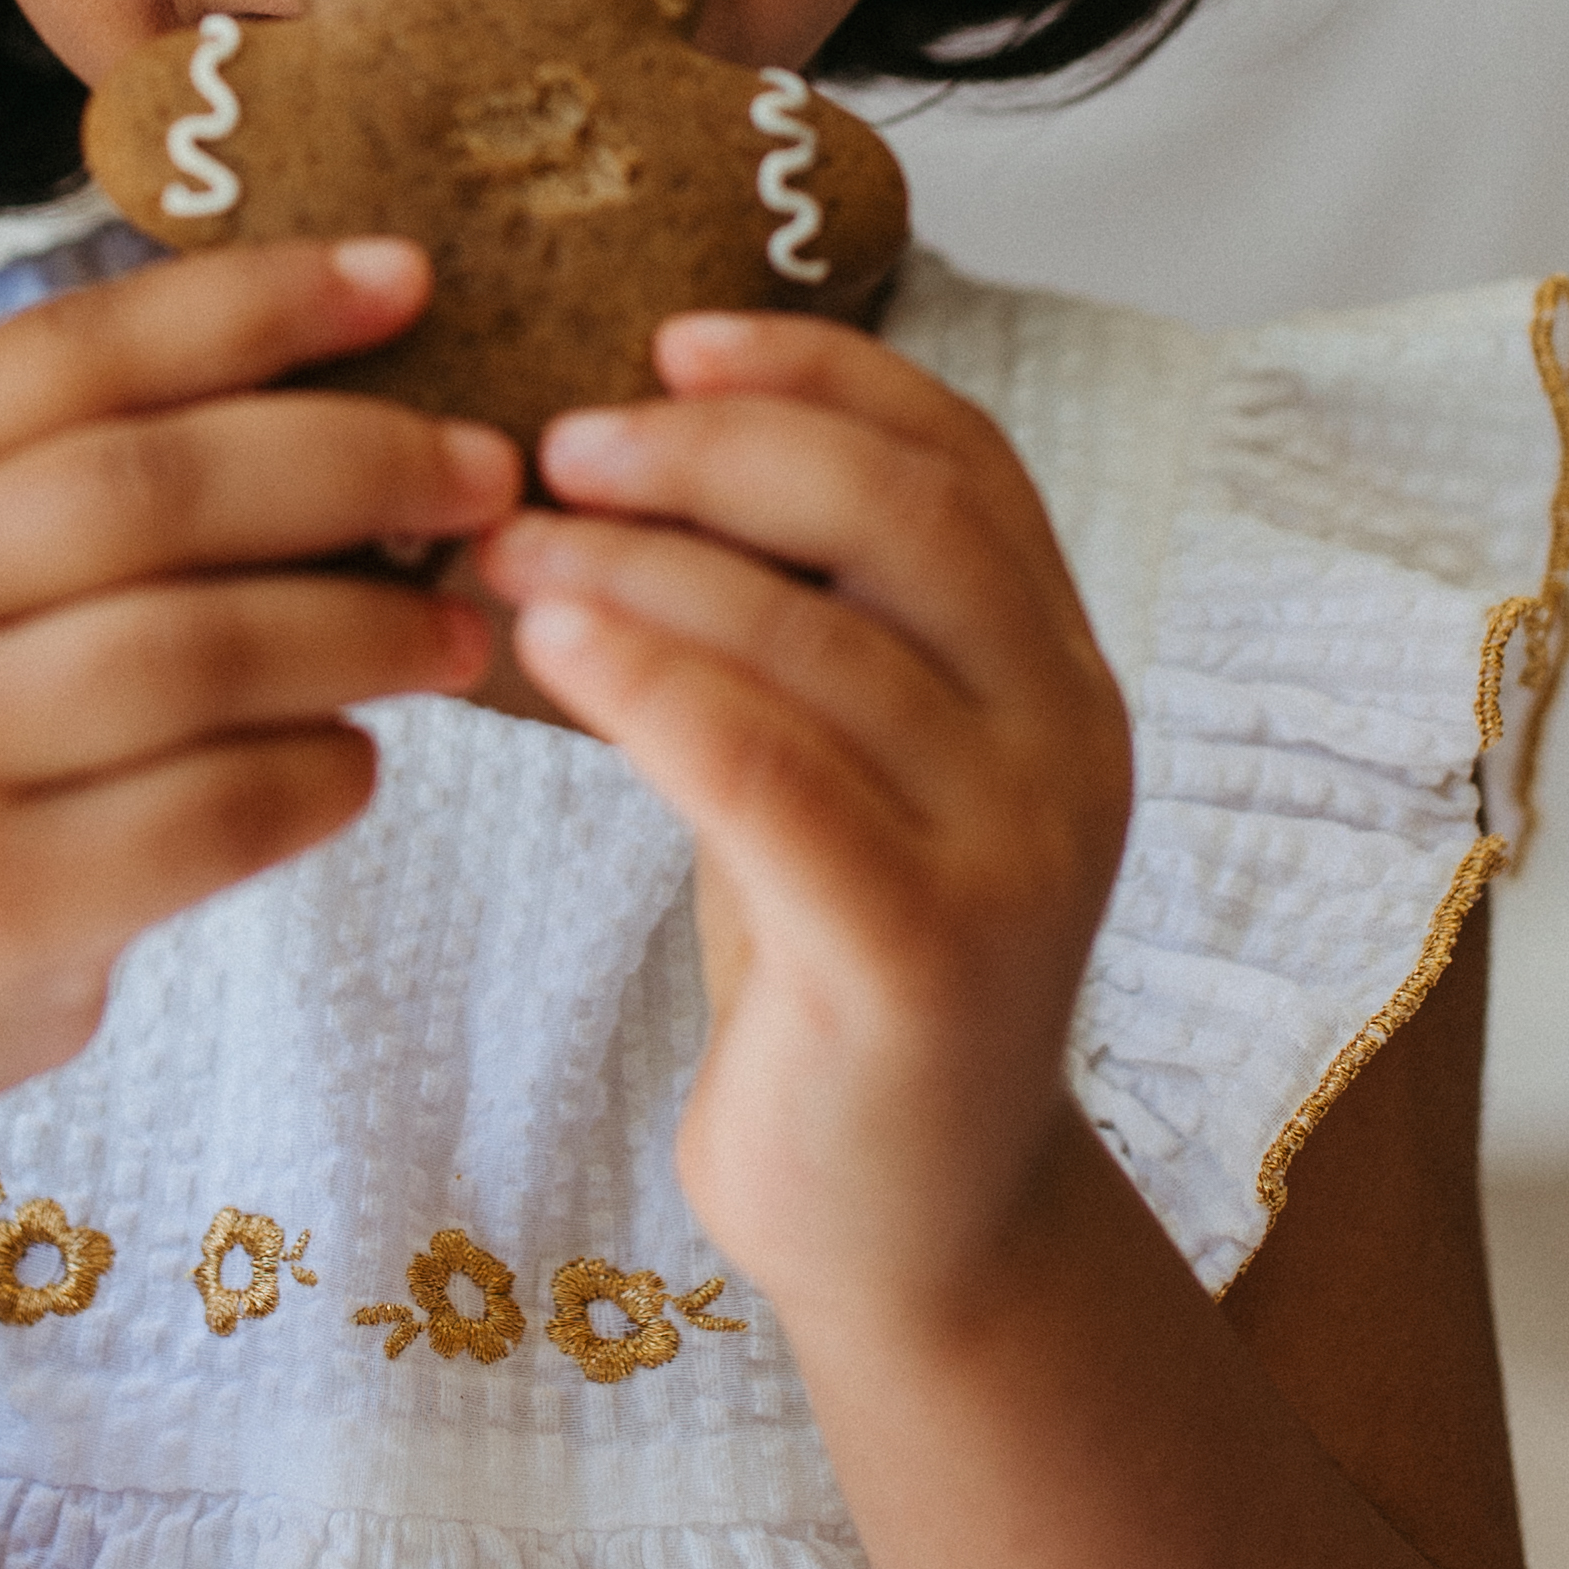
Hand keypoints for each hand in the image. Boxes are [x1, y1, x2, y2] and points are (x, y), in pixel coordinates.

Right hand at [0, 236, 518, 1143]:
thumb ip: (80, 482)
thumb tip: (355, 381)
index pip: (77, 352)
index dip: (254, 303)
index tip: (408, 280)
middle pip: (157, 487)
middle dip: (356, 460)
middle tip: (488, 474)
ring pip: (203, 648)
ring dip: (368, 630)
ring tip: (456, 636)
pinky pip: (217, 808)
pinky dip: (320, 774)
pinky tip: (356, 764)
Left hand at [479, 313, 1131, 1330]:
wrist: (914, 1234)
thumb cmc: (840, 981)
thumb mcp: (842, 771)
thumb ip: (803, 633)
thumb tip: (631, 455)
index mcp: (1052, 672)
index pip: (963, 458)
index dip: (821, 374)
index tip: (671, 334)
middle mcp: (1064, 740)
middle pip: (903, 517)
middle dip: (717, 451)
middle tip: (556, 441)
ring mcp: (1013, 849)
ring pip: (820, 641)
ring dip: (640, 563)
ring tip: (504, 542)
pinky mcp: (923, 956)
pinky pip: (774, 776)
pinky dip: (653, 684)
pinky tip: (547, 642)